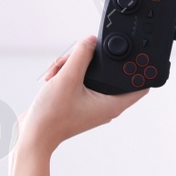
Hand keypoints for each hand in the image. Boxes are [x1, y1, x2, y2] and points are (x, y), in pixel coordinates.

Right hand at [18, 36, 146, 157]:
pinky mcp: (78, 103)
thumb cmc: (51, 117)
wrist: (31, 135)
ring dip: (74, 65)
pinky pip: (79, 81)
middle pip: (110, 72)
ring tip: (58, 70)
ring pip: (91, 74)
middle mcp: (104, 105)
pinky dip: (67, 74)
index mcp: (111, 103)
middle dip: (94, 60)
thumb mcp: (68, 78)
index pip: (141, 85)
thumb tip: (90, 41)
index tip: (138, 55)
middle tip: (79, 57)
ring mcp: (91, 104)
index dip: (143, 68)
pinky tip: (53, 77)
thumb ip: (82, 55)